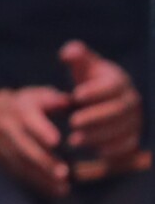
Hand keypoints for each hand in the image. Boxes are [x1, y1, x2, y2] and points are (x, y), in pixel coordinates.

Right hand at [0, 86, 70, 197]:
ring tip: (63, 187)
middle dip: (44, 161)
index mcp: (19, 110)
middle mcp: (7, 130)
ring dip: (42, 177)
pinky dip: (37, 183)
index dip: (41, 131)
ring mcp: (2, 147)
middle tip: (63, 173)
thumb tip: (72, 102)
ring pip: (21, 165)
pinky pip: (19, 174)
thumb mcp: (38, 96)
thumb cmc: (24, 105)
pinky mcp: (1, 161)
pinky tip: (56, 191)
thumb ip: (56, 100)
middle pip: (24, 148)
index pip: (29, 121)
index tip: (57, 141)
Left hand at [60, 41, 143, 167]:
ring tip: (74, 140)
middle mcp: (131, 100)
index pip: (112, 85)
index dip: (96, 90)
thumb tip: (69, 51)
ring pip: (123, 129)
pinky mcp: (132, 137)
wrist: (99, 104)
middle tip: (73, 122)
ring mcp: (134, 119)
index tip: (76, 95)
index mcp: (118, 81)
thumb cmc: (88, 82)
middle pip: (119, 109)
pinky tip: (94, 152)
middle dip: (96, 116)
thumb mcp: (82, 68)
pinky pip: (128, 146)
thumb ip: (76, 57)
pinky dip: (113, 150)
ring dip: (99, 136)